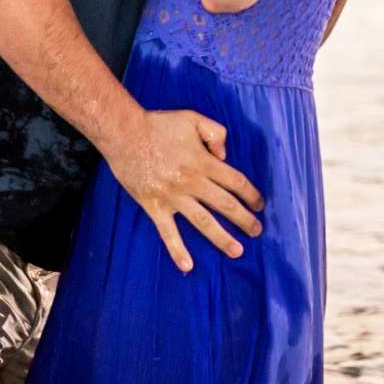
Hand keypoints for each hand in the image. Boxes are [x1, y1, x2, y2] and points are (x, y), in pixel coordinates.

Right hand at [102, 108, 263, 272]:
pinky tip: (187, 265)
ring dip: (221, 238)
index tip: (259, 205)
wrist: (124, 133)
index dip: (251, 194)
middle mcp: (192, 182)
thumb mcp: (193, 118)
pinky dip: (177, 249)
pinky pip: (167, 231)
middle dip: (244, 219)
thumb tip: (225, 157)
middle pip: (225, 204)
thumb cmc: (158, 124)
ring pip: (203, 221)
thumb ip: (216, 134)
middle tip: (257, 231)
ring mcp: (173, 197)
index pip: (235, 182)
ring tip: (237, 251)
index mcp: (204, 162)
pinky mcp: (154, 206)